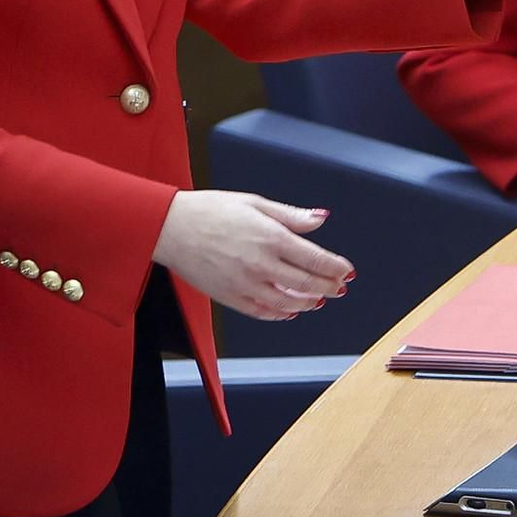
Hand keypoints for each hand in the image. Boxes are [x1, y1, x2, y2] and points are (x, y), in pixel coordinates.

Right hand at [153, 190, 351, 320]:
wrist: (170, 227)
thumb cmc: (210, 210)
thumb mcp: (255, 202)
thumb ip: (291, 215)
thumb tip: (320, 219)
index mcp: (271, 237)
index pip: (316, 259)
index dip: (336, 268)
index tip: (346, 271)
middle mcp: (261, 264)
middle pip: (307, 283)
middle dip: (329, 287)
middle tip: (339, 288)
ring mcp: (245, 284)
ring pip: (288, 303)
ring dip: (308, 303)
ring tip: (318, 300)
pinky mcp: (230, 297)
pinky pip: (262, 312)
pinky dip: (280, 314)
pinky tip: (289, 310)